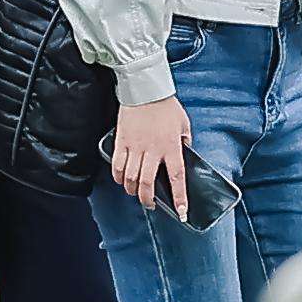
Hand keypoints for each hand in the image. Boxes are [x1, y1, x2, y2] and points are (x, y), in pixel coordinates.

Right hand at [112, 95, 193, 217]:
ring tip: (136, 193)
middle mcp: (153, 149)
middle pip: (147, 183)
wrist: (145, 89)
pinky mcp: (121, 141)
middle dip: (148, 200)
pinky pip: (117, 165)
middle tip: (151, 205)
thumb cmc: (166, 106)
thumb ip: (184, 141)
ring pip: (131, 178)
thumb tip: (184, 153)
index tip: (181, 213)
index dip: (179, 198)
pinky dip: (118, 177)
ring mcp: (135, 146)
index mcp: (171, 146)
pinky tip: (122, 181)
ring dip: (132, 190)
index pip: (176, 178)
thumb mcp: (184, 124)